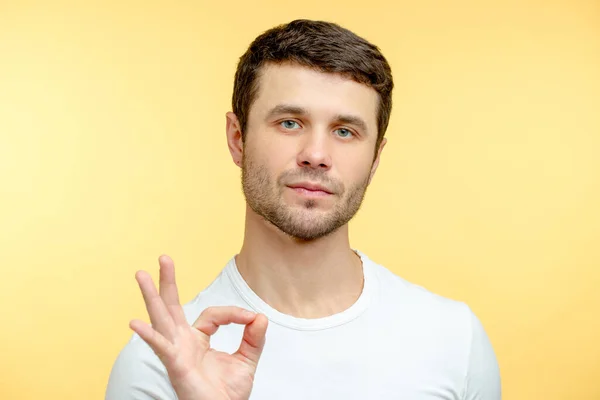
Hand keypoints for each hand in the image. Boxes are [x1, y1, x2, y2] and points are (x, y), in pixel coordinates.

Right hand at [129, 255, 267, 399]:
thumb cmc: (227, 393)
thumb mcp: (247, 360)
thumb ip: (254, 338)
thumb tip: (260, 315)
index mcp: (198, 339)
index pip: (212, 314)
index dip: (234, 313)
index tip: (251, 318)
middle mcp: (183, 342)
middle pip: (172, 306)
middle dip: (168, 282)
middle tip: (163, 258)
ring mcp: (176, 352)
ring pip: (161, 318)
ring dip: (151, 296)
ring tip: (141, 274)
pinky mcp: (175, 365)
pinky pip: (161, 348)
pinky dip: (149, 336)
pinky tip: (135, 323)